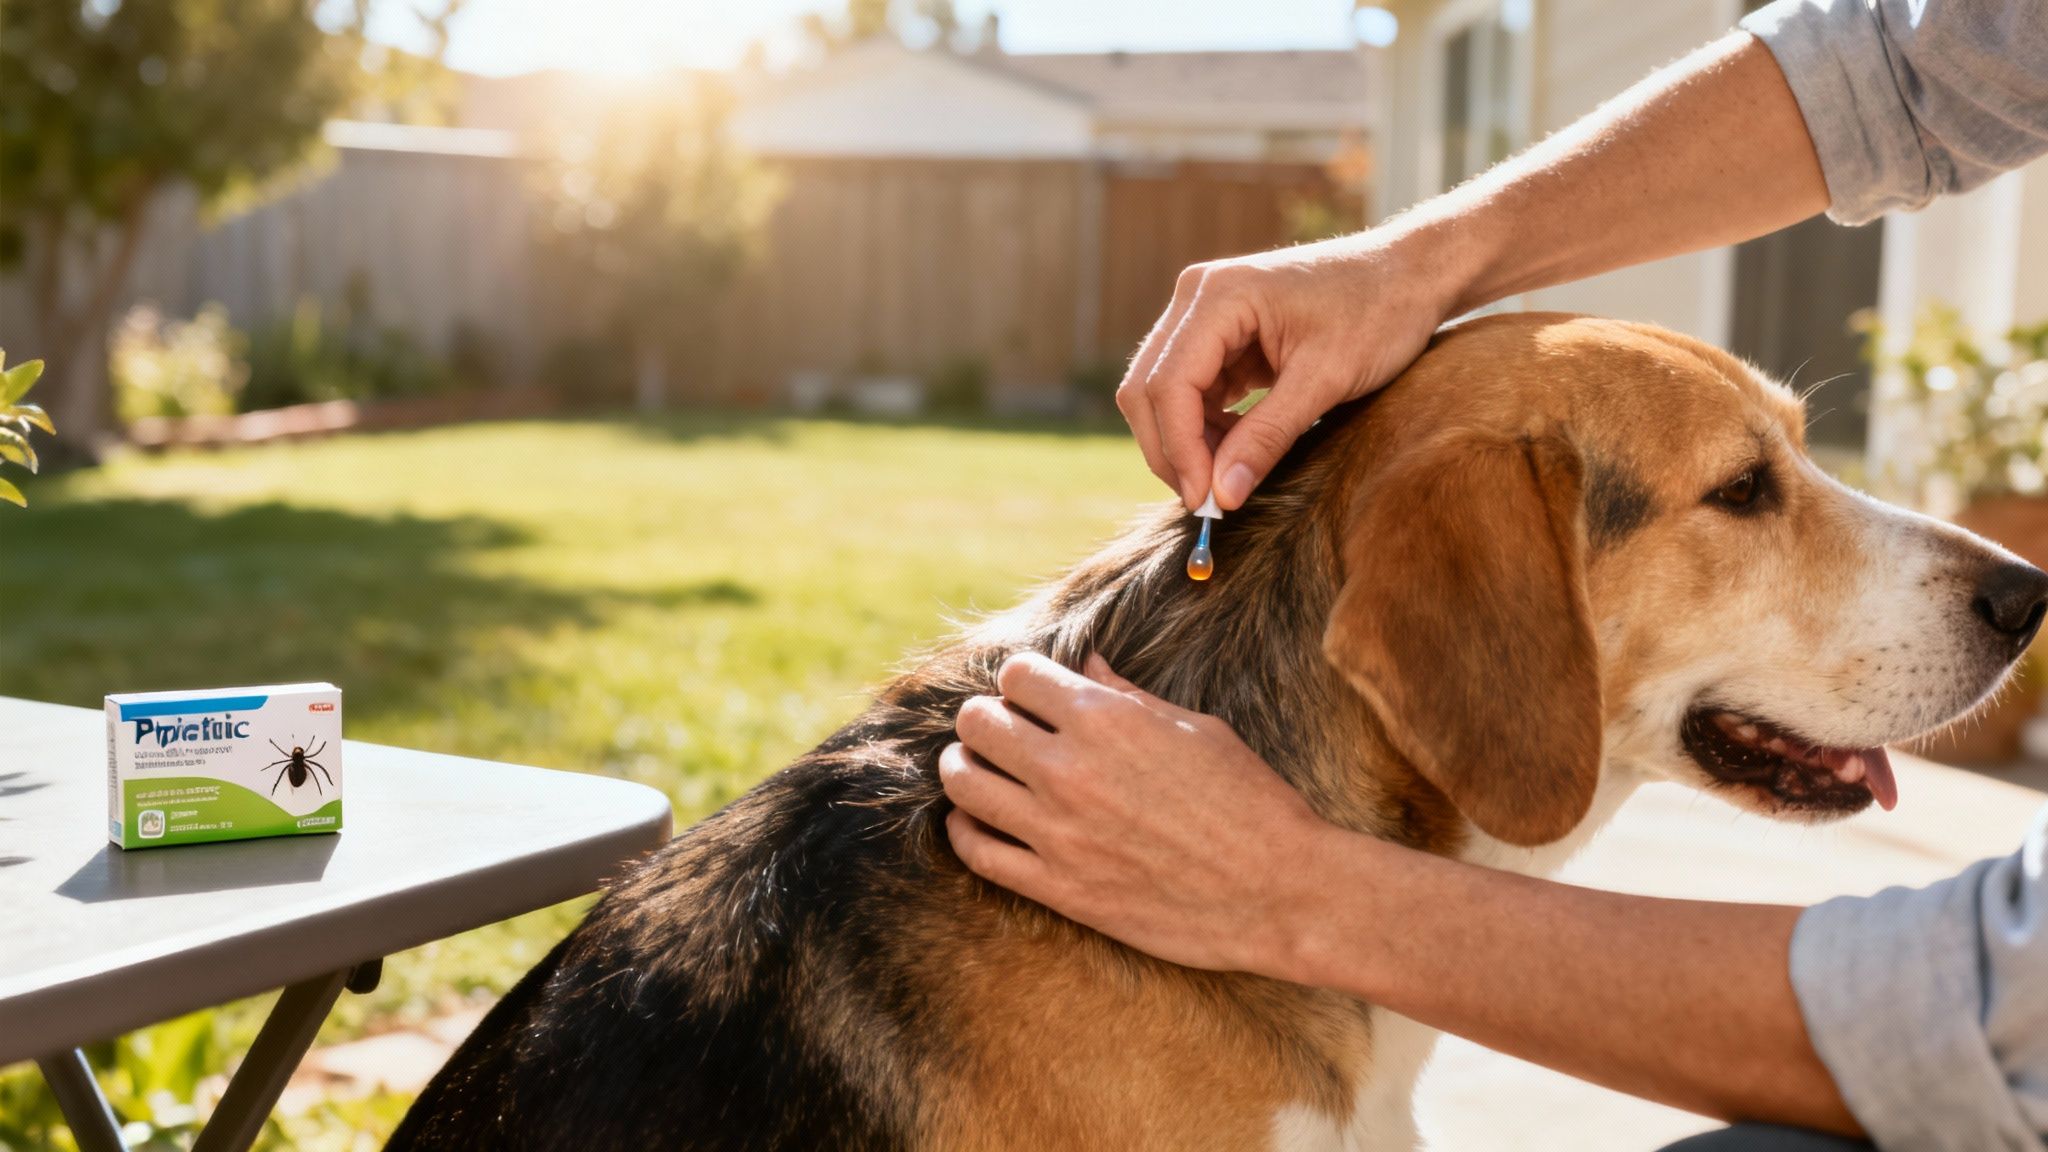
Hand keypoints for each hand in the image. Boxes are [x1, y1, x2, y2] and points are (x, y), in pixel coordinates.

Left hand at [941, 651, 1334, 978]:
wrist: (1281, 891)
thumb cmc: (1251, 802)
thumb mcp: (1196, 729)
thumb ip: (1129, 697)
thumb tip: (1087, 666)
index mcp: (1106, 720)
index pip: (1017, 676)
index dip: (1022, 680)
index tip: (1033, 695)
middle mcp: (1070, 770)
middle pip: (978, 722)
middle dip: (985, 718)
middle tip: (1000, 729)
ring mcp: (1059, 832)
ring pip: (963, 782)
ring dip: (964, 766)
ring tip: (978, 767)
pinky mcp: (1059, 888)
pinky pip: (978, 852)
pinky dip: (966, 829)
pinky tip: (977, 820)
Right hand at [1117, 228, 1462, 510]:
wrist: (1408, 276)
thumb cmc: (1377, 313)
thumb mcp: (1325, 380)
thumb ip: (1267, 437)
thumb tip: (1222, 496)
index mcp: (1218, 296)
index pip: (1168, 385)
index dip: (1179, 449)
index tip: (1204, 501)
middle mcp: (1197, 298)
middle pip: (1148, 389)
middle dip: (1171, 450)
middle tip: (1208, 501)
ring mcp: (1204, 315)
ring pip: (1162, 394)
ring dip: (1186, 443)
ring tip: (1228, 479)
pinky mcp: (1218, 336)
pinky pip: (1190, 391)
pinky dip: (1205, 429)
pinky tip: (1236, 451)